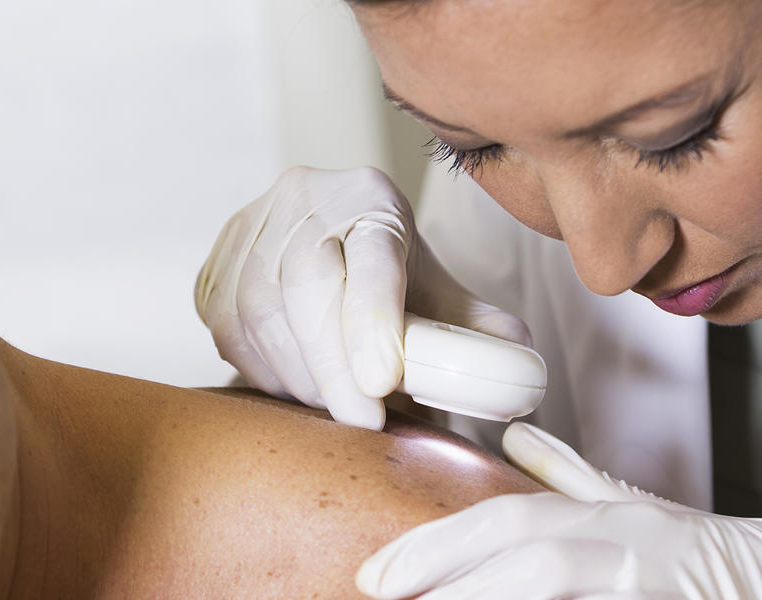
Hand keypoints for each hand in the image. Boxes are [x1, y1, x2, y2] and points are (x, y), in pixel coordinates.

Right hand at [195, 167, 528, 429]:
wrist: (325, 239)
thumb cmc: (389, 273)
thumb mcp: (438, 291)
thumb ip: (474, 327)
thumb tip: (515, 373)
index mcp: (371, 197)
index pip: (373, 252)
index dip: (374, 316)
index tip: (383, 382)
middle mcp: (304, 200)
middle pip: (308, 282)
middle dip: (333, 364)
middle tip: (364, 422)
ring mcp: (249, 231)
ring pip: (261, 315)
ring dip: (302, 377)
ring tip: (338, 407)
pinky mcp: (214, 268)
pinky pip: (229, 333)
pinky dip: (266, 373)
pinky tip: (299, 384)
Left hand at [356, 422, 761, 598]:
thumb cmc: (695, 557)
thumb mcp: (629, 511)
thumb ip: (568, 477)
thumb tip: (513, 437)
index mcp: (605, 517)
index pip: (507, 517)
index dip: (439, 541)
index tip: (379, 571)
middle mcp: (625, 544)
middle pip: (527, 547)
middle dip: (447, 565)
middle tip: (378, 585)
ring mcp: (647, 583)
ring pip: (555, 576)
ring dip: (487, 592)